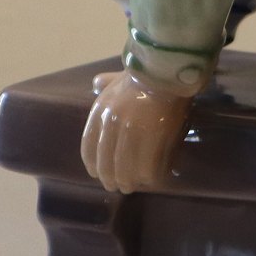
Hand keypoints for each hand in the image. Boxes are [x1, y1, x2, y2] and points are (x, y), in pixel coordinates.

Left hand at [81, 69, 193, 193]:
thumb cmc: (144, 74)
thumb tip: (96, 83)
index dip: (92, 164)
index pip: (89, 146)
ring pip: (125, 167)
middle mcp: (111, 123)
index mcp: (100, 111)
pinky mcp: (152, 134)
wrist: (166, 69)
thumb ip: (106, 83)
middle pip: (106, 161)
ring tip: (133, 186)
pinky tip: (150, 178)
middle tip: (117, 186)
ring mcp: (131, 130)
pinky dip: (148, 174)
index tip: (96, 174)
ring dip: (128, 180)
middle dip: (110, 178)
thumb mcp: (119, 78)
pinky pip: (147, 163)